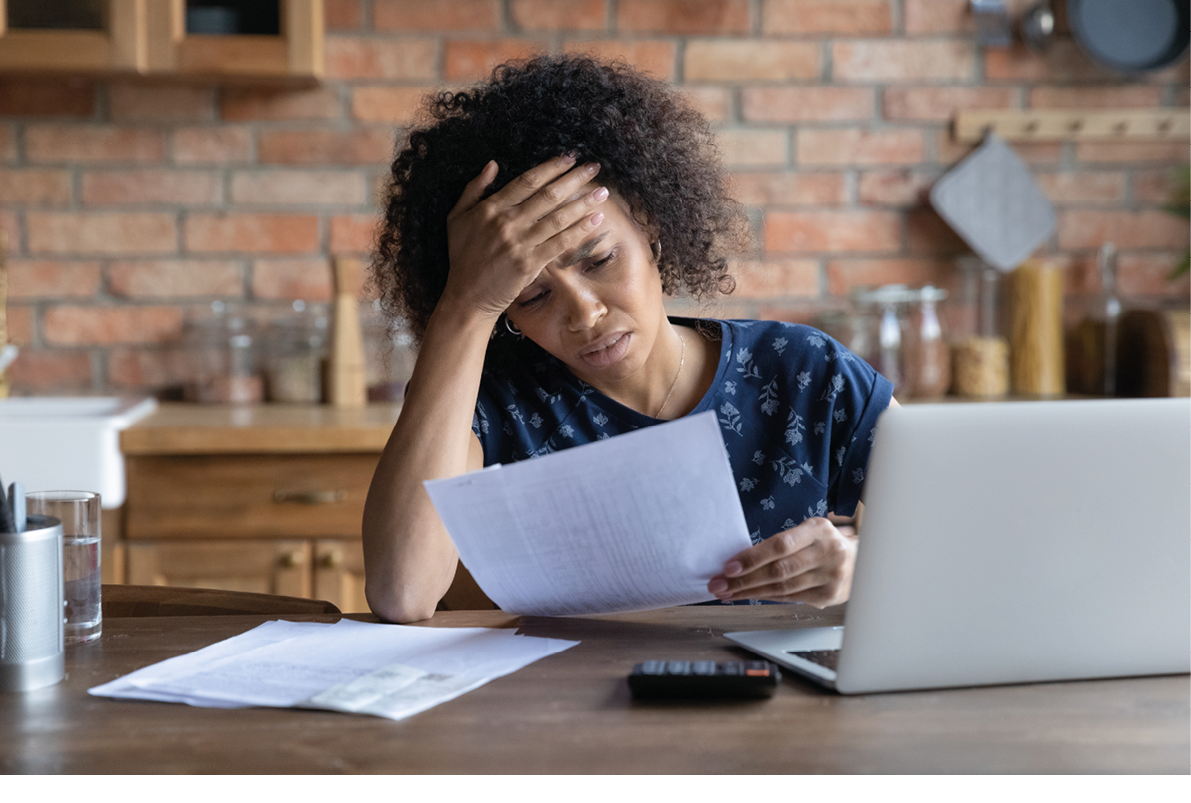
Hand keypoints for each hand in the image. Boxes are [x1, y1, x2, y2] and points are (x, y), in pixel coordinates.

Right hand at [440, 154, 609, 321]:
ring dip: (583, 203)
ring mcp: (520, 243)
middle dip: (574, 178)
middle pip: (548, 195)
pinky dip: (578, 231)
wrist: (467, 294)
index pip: (527, 181)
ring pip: (558, 218)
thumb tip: (492, 164)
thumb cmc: (462, 255)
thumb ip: (474, 188)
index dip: (551, 167)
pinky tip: (595, 219)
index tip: (570, 157)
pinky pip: (559, 243)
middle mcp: (507, 222)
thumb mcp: (457, 216)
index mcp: (491, 207)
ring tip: (602, 192)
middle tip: (594, 167)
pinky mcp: (530, 263)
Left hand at [707, 517, 856, 607]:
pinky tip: (750, 596)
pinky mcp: (829, 596)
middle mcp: (827, 552)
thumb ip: (783, 543)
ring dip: (750, 592)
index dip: (753, 557)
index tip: (729, 567)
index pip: (780, 545)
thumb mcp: (808, 531)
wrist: (861, 561)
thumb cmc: (823, 544)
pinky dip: (767, 597)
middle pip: (779, 570)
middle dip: (744, 580)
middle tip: (719, 584)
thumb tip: (740, 559)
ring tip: (728, 592)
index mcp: (818, 529)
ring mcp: (831, 576)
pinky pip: (791, 598)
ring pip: (783, 588)